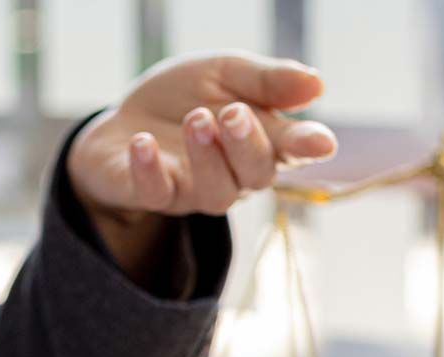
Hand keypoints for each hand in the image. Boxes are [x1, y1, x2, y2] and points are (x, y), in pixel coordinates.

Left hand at [67, 54, 338, 283]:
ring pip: (216, 195)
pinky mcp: (155, 196)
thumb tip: (316, 84)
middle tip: (233, 113)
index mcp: (261, 140)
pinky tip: (143, 142)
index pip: (292, 148)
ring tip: (195, 119)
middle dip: (248, 145)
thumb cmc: (183, 97)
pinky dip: (150, 170)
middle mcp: (235, 173)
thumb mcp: (224, 72)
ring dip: (208, 158)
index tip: (320, 143)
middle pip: (257, 176)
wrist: (122, 121)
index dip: (307, 147)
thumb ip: (266, 80)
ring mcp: (195, 190)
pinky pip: (158, 195)